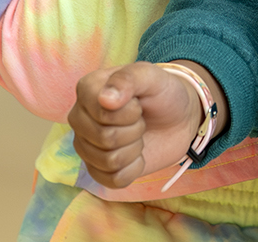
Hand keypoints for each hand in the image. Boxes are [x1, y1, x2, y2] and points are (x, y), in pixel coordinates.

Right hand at [68, 61, 203, 188]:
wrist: (178, 117)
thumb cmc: (162, 92)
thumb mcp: (152, 76)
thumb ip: (130, 78)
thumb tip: (105, 99)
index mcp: (87, 89)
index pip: (103, 113)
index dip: (131, 112)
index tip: (138, 102)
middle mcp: (79, 118)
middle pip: (105, 138)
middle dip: (135, 129)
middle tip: (140, 119)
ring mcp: (85, 146)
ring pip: (109, 161)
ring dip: (135, 148)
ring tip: (139, 133)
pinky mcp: (97, 170)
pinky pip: (113, 180)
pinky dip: (134, 168)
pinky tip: (137, 153)